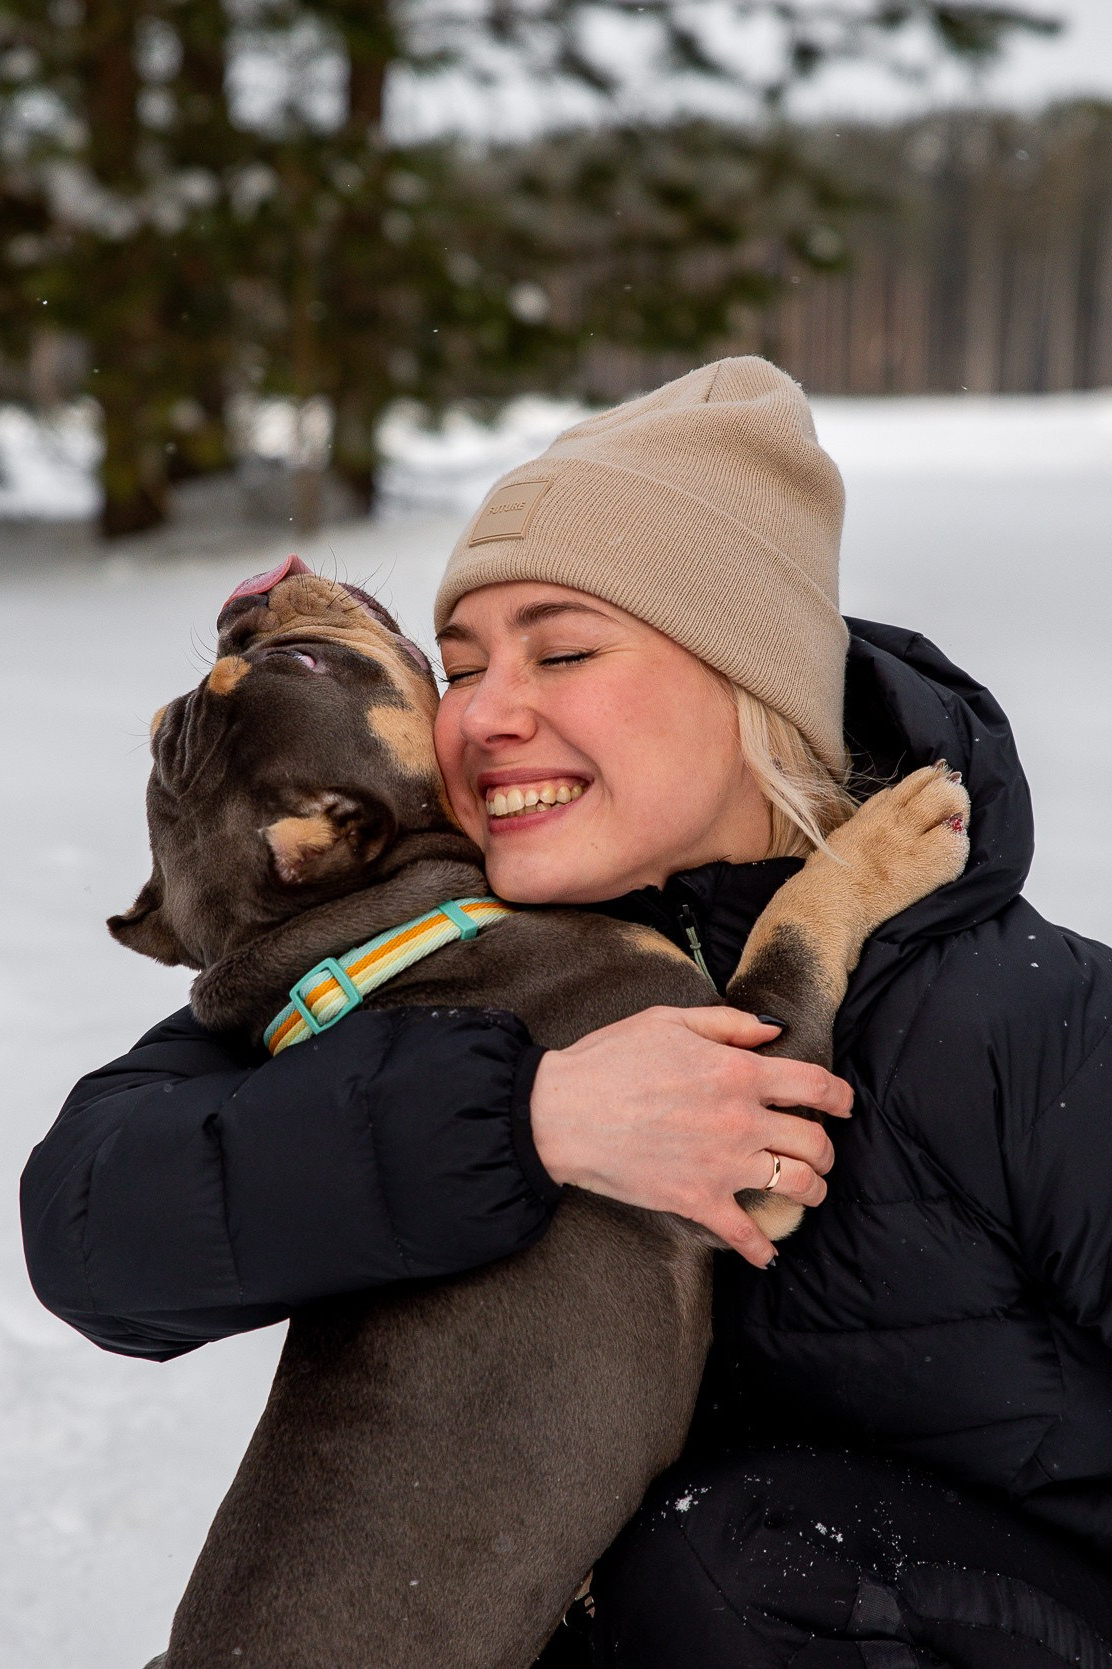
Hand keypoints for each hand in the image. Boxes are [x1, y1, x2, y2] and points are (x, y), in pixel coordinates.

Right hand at [530, 1006, 852, 1267]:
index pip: (814, 1084)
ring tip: (810, 1192)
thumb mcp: (669, 1020)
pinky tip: (768, 1256)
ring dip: (813, 1191)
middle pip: (815, 1140)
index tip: (846, 1104)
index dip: (840, 1095)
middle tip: (821, 1152)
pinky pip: (744, 1234)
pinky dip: (761, 1250)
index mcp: (738, 1072)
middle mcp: (743, 1119)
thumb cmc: (610, 1059)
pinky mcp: (698, 1201)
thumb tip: (773, 1032)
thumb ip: (727, 1023)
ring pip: (797, 1185)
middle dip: (827, 1148)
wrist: (564, 1111)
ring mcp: (724, 1164)